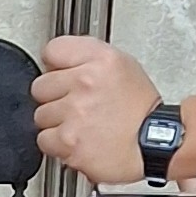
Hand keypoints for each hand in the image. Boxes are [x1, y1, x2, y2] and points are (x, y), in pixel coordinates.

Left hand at [31, 36, 160, 181]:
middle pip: (40, 86)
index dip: (56, 67)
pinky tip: (79, 141)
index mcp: (101, 60)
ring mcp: (75, 112)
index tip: (63, 76)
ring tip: (82, 125)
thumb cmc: (141, 111)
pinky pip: (44, 140)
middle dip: (55, 98)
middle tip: (78, 106)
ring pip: (41, 115)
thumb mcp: (123, 67)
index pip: (53, 50)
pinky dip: (58, 145)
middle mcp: (86, 82)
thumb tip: (56, 63)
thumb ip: (87, 58)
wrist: (155, 145)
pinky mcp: (68, 140)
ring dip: (57, 123)